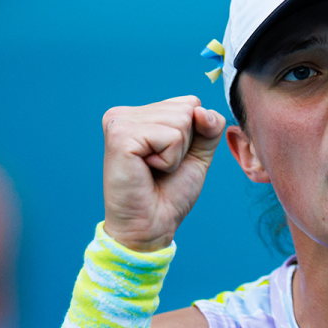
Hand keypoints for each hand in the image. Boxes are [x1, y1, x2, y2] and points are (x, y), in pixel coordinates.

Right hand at [101, 96, 225, 251]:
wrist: (152, 225)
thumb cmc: (170, 192)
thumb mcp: (198, 153)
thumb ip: (209, 127)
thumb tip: (200, 110)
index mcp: (140, 113)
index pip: (190, 103)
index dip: (194, 135)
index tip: (169, 158)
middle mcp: (125, 113)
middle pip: (187, 109)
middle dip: (185, 145)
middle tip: (161, 167)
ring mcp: (119, 122)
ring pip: (181, 121)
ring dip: (177, 154)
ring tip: (153, 169)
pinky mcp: (120, 136)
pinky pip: (171, 137)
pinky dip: (169, 160)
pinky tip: (147, 170)